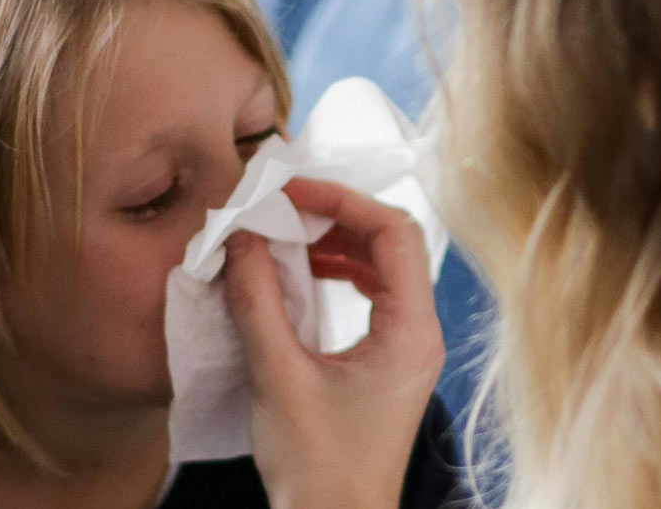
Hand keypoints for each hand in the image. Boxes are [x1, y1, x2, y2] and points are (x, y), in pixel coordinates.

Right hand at [222, 177, 445, 508]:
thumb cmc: (317, 466)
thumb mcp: (276, 376)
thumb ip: (257, 301)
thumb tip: (241, 238)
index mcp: (411, 331)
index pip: (394, 232)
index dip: (343, 200)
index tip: (291, 193)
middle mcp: (420, 333)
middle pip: (392, 242)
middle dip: (337, 217)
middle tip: (283, 209)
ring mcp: (407, 348)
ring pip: (383, 267)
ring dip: (334, 245)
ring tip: (284, 239)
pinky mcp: (388, 363)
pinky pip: (372, 296)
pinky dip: (336, 274)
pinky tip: (298, 277)